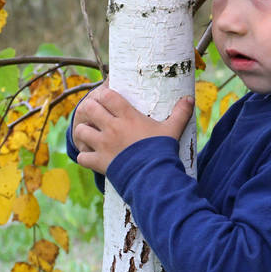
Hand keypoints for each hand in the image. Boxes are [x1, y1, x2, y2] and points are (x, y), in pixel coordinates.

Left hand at [71, 83, 193, 173]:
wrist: (154, 176)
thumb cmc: (162, 151)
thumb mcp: (173, 130)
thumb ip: (180, 113)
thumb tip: (190, 98)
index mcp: (127, 116)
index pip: (108, 95)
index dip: (104, 95)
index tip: (107, 98)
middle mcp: (112, 128)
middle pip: (90, 108)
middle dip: (90, 108)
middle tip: (95, 113)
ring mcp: (103, 145)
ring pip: (81, 131)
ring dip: (84, 131)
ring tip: (90, 133)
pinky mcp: (99, 162)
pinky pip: (82, 157)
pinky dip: (84, 157)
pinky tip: (90, 156)